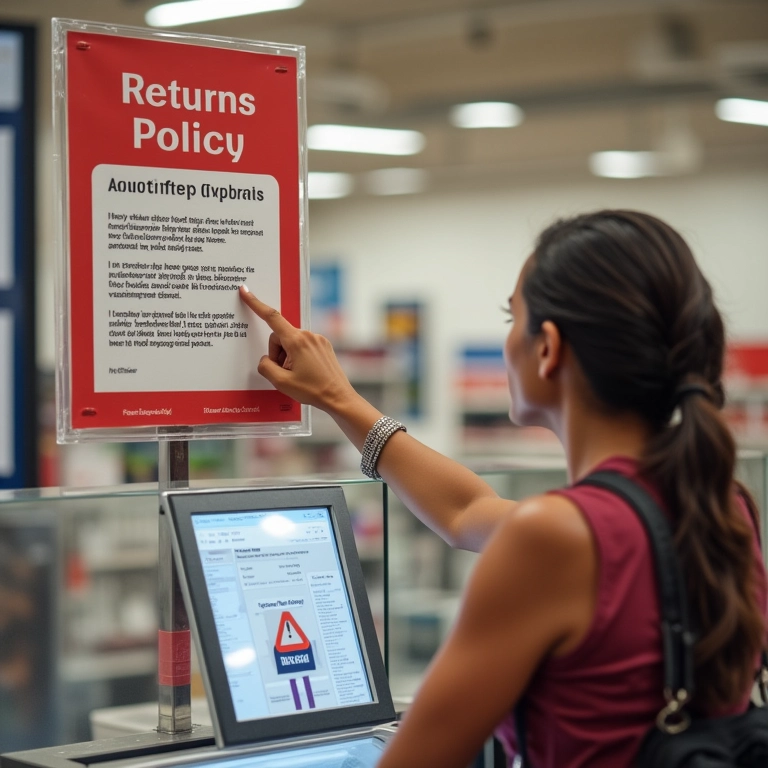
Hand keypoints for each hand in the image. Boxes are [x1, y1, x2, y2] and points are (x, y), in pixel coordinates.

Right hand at [238, 285, 356, 410]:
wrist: (338, 398)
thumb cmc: (313, 390)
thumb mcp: (281, 382)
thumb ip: (265, 366)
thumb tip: (265, 360)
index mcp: (297, 341)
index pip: (272, 317)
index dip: (256, 304)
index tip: (246, 292)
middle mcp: (309, 336)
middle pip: (280, 336)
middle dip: (277, 353)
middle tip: (284, 373)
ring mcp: (318, 340)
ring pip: (291, 342)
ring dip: (287, 357)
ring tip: (296, 375)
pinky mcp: (324, 346)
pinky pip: (303, 346)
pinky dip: (298, 357)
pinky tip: (304, 372)